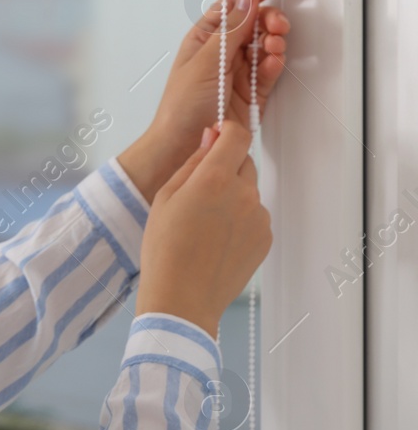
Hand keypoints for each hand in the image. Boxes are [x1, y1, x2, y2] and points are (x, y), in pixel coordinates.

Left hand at [118, 0, 291, 198]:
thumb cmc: (181, 105)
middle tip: (276, 26)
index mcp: (205, 38)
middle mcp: (223, 51)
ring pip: (266, 44)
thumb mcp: (205, 62)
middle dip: (270, 19)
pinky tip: (273, 63)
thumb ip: (230, 30)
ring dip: (274, 41)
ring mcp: (239, 70)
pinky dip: (274, 64)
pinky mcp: (252, 90)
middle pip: (255, 22)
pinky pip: (270, 70)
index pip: (234, 4)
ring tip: (272, 48)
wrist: (183, 145)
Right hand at [137, 122, 272, 337]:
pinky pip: (254, 216)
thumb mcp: (165, 198)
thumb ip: (192, 163)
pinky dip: (239, 220)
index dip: (227, 130)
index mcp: (215, 179)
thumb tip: (210, 138)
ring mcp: (259, 217)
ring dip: (232, 196)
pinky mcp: (265, 237)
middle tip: (198, 193)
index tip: (217, 135)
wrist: (183, 299)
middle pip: (244, 162)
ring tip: (204, 225)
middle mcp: (244, 194)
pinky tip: (216, 240)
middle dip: (225, 167)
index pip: (237, 135)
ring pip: (248, 192)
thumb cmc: (165, 250)